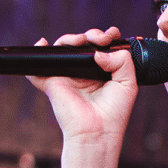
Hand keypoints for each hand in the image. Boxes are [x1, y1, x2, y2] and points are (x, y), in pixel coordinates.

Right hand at [27, 26, 139, 142]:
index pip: (101, 47)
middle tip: (100, 38)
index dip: (105, 36)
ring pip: (63, 48)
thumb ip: (123, 61)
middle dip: (91, 34)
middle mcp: (83, 72)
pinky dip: (38, 53)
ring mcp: (67, 76)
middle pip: (82, 43)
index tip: (112, 35)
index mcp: (101, 71)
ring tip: (82, 40)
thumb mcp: (128, 84)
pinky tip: (43, 43)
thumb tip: (99, 51)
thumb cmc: (114, 113)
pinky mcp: (52, 82)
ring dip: (72, 38)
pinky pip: (38, 68)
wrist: (98, 132)